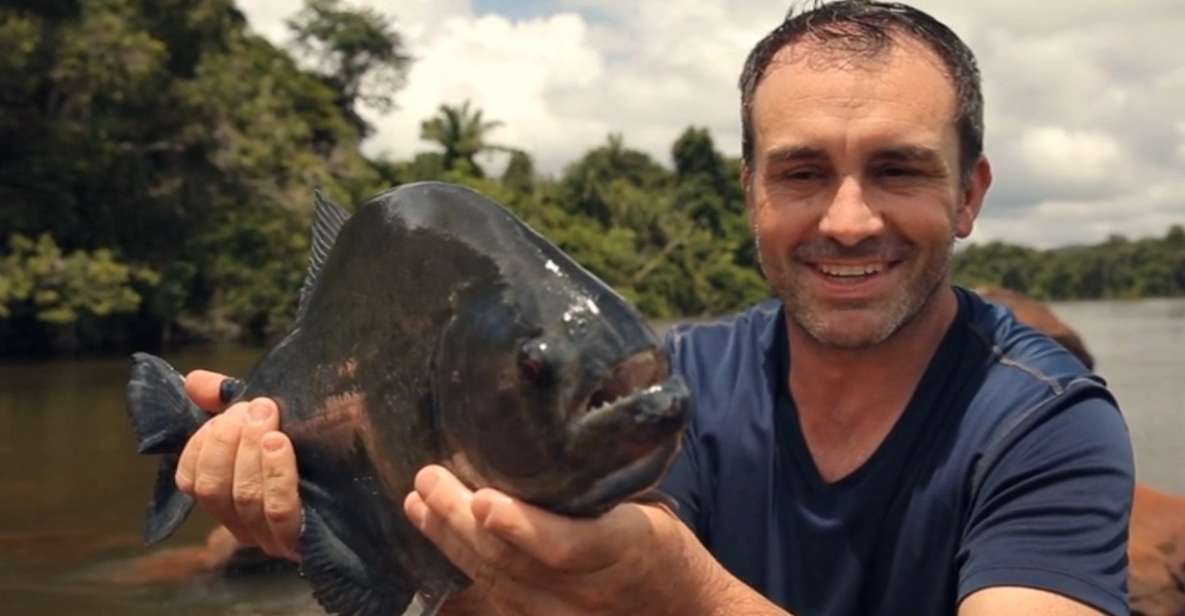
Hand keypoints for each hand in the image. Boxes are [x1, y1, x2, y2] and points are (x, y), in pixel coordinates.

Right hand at [174, 370, 301, 560]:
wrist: (376, 474)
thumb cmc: (315, 447)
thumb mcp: (268, 422)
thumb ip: (228, 405)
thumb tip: (194, 381)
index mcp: (229, 498)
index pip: (191, 480)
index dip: (201, 444)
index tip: (226, 412)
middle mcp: (243, 525)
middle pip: (213, 488)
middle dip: (227, 440)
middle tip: (255, 407)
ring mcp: (272, 538)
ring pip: (244, 496)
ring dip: (251, 449)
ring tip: (267, 415)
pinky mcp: (302, 541)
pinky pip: (278, 510)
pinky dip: (275, 472)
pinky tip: (280, 442)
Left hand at [404, 465, 699, 615]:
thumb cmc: (664, 551)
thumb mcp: (649, 510)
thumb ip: (602, 483)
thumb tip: (555, 426)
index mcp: (625, 548)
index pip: (568, 546)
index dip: (523, 528)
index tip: (484, 501)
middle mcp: (587, 590)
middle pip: (514, 562)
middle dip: (461, 521)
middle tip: (428, 479)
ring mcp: (561, 615)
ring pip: (496, 582)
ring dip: (450, 540)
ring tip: (418, 502)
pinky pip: (495, 595)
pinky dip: (461, 562)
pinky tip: (435, 533)